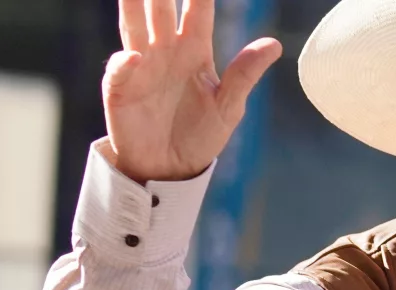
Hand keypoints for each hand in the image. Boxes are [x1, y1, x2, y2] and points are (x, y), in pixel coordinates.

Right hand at [104, 0, 281, 183]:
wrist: (172, 169)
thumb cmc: (201, 134)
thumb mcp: (229, 106)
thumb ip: (245, 74)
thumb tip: (275, 44)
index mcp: (194, 50)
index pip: (197, 11)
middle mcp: (165, 51)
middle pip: (160, 10)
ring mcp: (141, 67)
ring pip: (134, 26)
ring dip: (133, 6)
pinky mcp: (120, 90)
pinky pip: (120, 69)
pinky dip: (125, 62)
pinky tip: (135, 57)